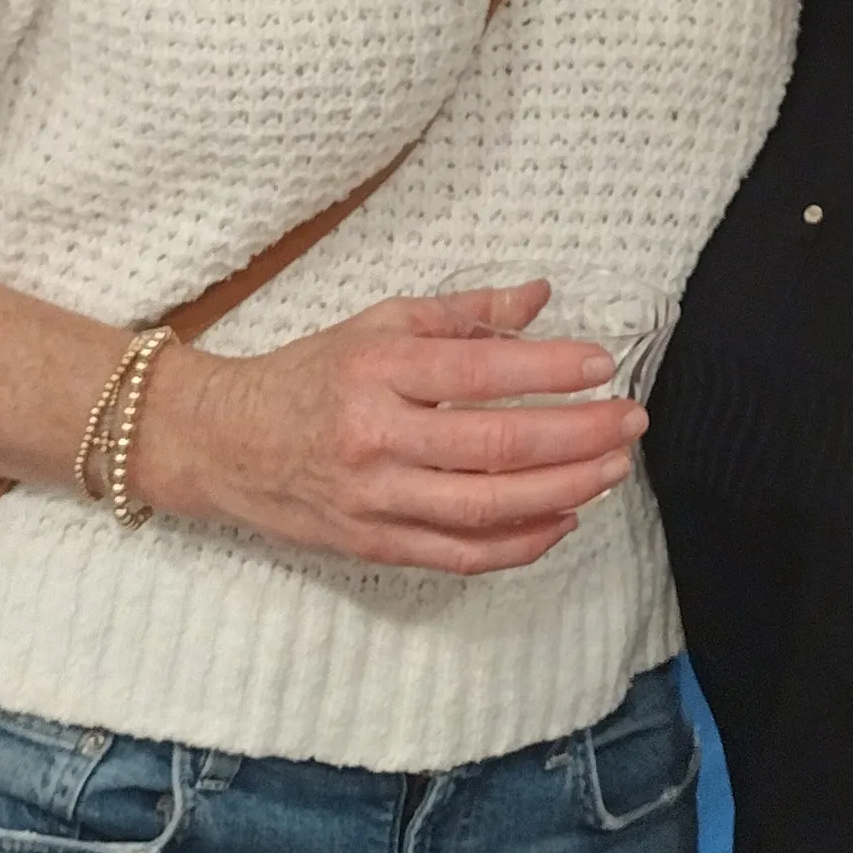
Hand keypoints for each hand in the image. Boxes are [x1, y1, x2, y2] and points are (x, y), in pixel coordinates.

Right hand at [144, 282, 645, 575]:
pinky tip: (563, 519)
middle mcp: (377, 438)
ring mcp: (376, 500)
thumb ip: (463, 314)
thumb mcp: (378, 325)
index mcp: (378, 371)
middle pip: (497, 446)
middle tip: (630, 421)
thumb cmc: (309, 376)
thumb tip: (540, 296)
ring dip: (564, 490)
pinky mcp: (375, 546)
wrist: (223, 443)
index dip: (550, 370)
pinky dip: (521, 543)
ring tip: (612, 469)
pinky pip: (462, 555)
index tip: (600, 365)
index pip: (482, 372)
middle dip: (577, 434)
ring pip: (488, 508)